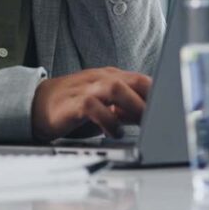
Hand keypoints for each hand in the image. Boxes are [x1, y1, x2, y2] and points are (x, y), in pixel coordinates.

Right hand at [31, 67, 151, 140]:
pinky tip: (114, 132)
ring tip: (141, 123)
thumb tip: (148, 117)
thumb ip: (124, 109)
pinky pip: (94, 106)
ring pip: (116, 88)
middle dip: (151, 98)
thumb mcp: (103, 106)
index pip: (142, 79)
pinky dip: (108, 120)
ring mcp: (87, 88)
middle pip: (133, 80)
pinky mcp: (74, 102)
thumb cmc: (72, 105)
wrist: (36, 104)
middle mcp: (100, 79)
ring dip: (133, 106)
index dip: (159, 93)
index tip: (171, 110)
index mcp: (110, 77)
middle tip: (161, 117)